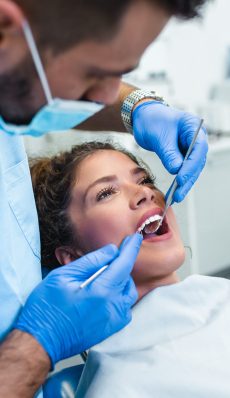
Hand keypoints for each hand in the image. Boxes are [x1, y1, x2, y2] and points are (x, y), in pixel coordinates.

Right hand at [15, 233, 141, 367]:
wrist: (41, 340)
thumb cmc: (47, 308)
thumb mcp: (63, 276)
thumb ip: (91, 261)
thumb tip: (111, 251)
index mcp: (101, 292)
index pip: (124, 264)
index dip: (131, 249)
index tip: (135, 238)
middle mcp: (112, 307)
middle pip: (127, 279)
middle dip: (120, 265)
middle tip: (106, 260)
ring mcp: (113, 321)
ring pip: (128, 294)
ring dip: (121, 281)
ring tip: (103, 277)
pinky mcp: (110, 329)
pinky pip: (124, 308)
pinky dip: (119, 297)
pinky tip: (104, 294)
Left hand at [132, 101, 207, 201]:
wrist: (144, 117)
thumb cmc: (151, 120)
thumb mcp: (159, 137)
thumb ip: (168, 153)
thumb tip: (176, 170)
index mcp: (194, 127)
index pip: (198, 149)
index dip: (190, 166)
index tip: (181, 178)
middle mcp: (196, 138)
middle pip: (197, 162)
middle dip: (188, 179)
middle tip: (179, 194)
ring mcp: (190, 147)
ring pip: (191, 169)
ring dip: (184, 183)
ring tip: (176, 197)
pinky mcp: (183, 155)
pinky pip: (183, 169)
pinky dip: (179, 181)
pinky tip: (174, 192)